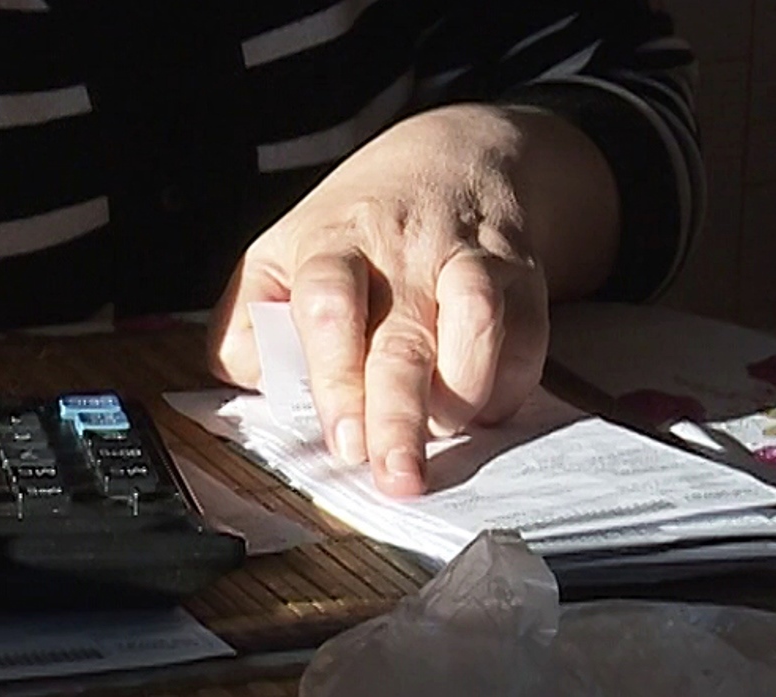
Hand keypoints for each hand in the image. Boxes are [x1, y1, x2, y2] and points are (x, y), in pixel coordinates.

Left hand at [208, 104, 617, 495]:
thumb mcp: (276, 257)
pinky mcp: (522, 278)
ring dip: (462, 396)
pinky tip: (481, 409)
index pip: (328, 304)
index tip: (341, 440)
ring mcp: (466, 261)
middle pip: (402, 339)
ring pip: (476, 327)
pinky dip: (506, 387)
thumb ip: (248, 321)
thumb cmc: (351, 231)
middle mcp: (401, 254)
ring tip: (440, 431)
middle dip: (399, 416)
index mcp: (330, 247)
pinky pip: (527, 341)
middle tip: (396, 475)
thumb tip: (255, 380)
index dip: (335, 375)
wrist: (450, 162)